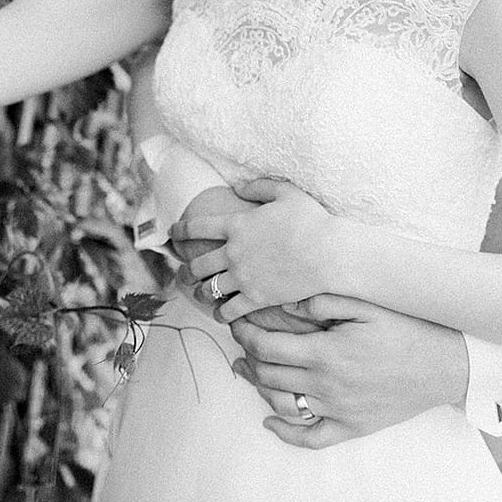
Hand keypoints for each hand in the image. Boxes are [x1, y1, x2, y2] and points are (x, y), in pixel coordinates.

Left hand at [176, 178, 334, 319]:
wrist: (329, 254)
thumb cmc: (312, 221)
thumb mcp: (286, 193)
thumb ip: (259, 187)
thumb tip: (239, 187)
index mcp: (236, 224)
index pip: (196, 227)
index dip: (180, 230)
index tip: (172, 233)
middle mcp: (233, 252)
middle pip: (197, 263)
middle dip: (185, 268)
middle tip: (182, 272)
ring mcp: (243, 277)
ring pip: (208, 288)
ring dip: (199, 292)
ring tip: (197, 294)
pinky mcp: (256, 297)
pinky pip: (228, 310)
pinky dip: (220, 313)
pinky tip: (220, 314)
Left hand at [229, 294, 469, 448]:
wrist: (444, 365)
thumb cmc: (406, 329)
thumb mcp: (365, 303)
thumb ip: (323, 299)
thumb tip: (288, 302)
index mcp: (326, 353)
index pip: (266, 347)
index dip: (245, 334)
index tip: (237, 323)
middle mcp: (327, 385)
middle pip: (267, 375)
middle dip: (247, 356)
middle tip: (240, 341)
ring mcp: (338, 410)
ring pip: (281, 403)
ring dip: (257, 386)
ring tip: (246, 369)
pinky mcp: (352, 427)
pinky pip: (311, 438)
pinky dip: (286, 432)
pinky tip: (271, 420)